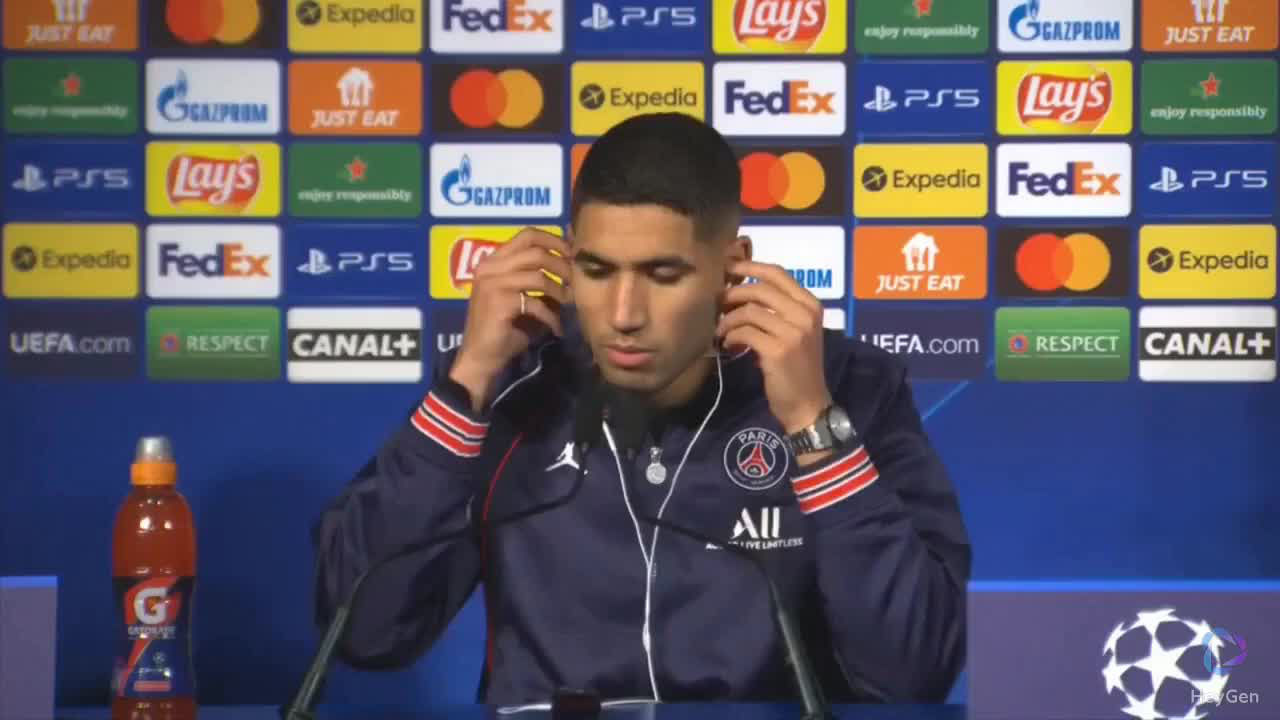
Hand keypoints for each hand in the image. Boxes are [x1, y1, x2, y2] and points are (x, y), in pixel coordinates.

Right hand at [449, 227, 570, 411]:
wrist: (481, 359)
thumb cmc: (505, 330)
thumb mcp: (526, 299)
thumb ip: (543, 280)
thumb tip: (572, 263)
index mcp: (493, 262)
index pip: (527, 235)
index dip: (554, 240)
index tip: (573, 254)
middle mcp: (488, 267)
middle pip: (536, 252)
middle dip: (562, 265)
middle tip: (577, 281)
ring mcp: (491, 284)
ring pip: (538, 275)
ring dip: (560, 291)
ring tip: (570, 304)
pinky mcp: (498, 302)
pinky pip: (536, 302)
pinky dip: (551, 316)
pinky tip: (557, 328)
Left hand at [717, 261, 831, 436]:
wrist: (808, 403)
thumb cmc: (798, 367)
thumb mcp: (796, 332)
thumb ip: (778, 309)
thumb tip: (739, 289)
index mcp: (811, 305)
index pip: (778, 273)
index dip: (750, 266)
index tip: (728, 267)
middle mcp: (805, 314)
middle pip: (760, 289)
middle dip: (733, 293)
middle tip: (718, 303)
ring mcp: (793, 332)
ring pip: (749, 311)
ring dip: (728, 319)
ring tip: (721, 330)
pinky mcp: (778, 350)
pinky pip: (744, 332)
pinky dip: (731, 336)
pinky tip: (728, 344)